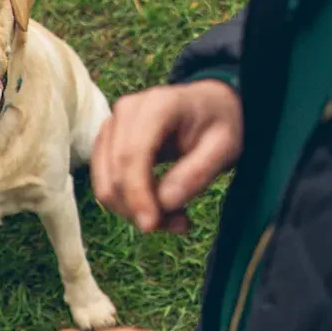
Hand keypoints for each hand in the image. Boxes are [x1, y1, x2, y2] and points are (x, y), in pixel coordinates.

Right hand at [91, 80, 242, 233]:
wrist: (209, 104)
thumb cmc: (220, 122)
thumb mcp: (225, 146)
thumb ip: (198, 173)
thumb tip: (165, 202)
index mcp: (157, 106)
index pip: (132, 156)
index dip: (137, 195)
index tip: (151, 226)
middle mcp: (125, 111)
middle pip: (115, 174)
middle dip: (140, 209)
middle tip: (180, 225)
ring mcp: (111, 126)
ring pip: (106, 184)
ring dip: (134, 211)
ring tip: (175, 219)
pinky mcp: (106, 143)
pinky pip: (106, 183)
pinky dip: (129, 204)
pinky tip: (159, 208)